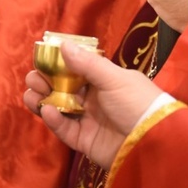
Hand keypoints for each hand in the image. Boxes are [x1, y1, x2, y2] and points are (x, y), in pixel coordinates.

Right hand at [22, 42, 161, 168]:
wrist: (154, 143)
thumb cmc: (137, 103)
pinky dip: (53, 119)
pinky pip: (63, 128)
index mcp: (103, 80)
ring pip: (57, 107)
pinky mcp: (83, 140)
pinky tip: (48, 110)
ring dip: (41, 99)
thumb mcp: (115, 79)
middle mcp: (92, 98)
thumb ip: (87, 64)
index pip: (73, 68)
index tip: (40, 59)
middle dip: (44, 81)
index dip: (55, 64)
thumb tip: (62, 45)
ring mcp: (87, 119)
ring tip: (33, 94)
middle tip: (35, 79)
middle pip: (60, 87)